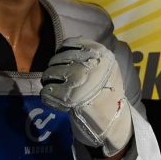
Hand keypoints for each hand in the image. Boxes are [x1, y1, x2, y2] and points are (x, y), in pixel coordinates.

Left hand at [41, 37, 132, 157]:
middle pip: (56, 59)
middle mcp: (88, 62)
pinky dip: (48, 96)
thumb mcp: (105, 66)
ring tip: (57, 89)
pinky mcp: (69, 96)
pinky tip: (56, 100)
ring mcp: (78, 79)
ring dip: (49, 83)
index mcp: (99, 52)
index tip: (64, 63)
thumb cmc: (106, 91)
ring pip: (48, 74)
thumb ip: (88, 55)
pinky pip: (47, 91)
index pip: (68, 43)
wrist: (113, 116)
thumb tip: (62, 50)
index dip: (62, 53)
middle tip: (58, 80)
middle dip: (53, 70)